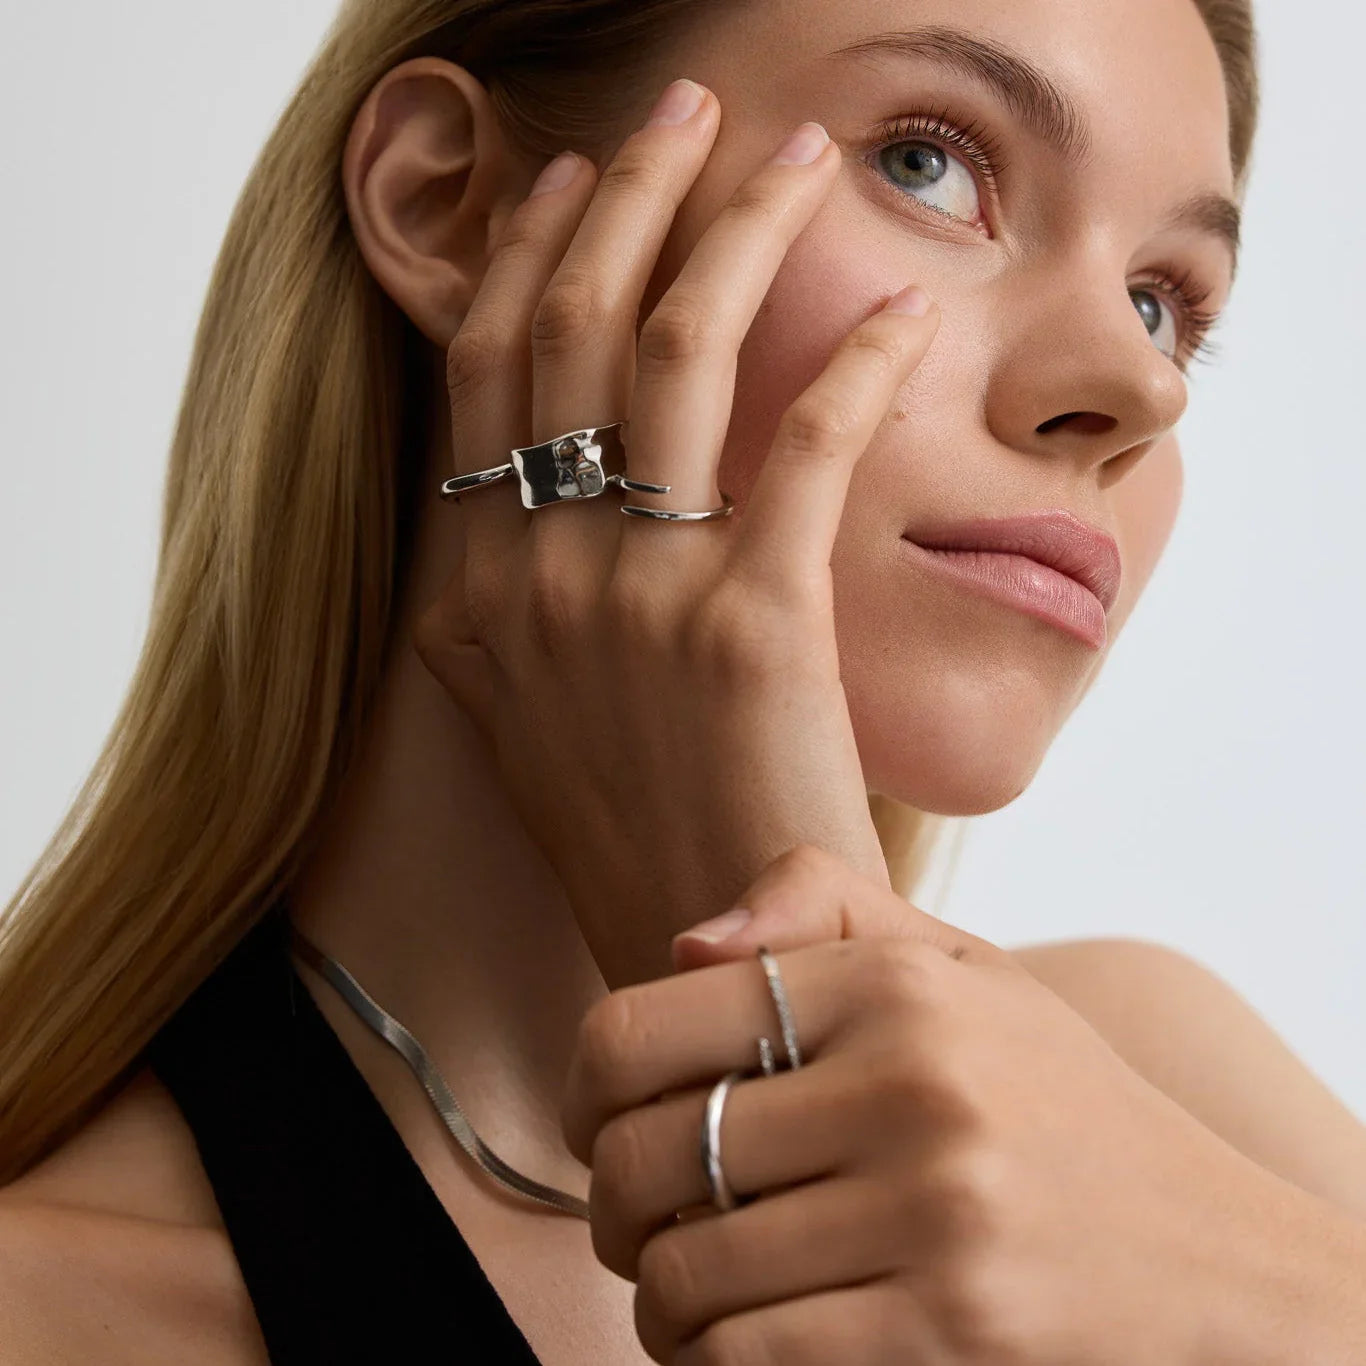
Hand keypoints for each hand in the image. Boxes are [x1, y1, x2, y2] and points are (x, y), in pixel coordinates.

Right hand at [413, 80, 940, 986]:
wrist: (703, 943)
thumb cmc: (633, 830)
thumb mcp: (533, 711)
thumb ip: (511, 601)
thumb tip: (522, 503)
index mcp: (475, 594)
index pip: (483, 370)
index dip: (529, 255)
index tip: (579, 180)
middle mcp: (537, 576)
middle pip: (566, 327)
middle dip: (630, 195)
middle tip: (690, 115)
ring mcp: (636, 597)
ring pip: (668, 351)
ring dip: (733, 231)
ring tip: (790, 159)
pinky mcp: (751, 623)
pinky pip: (804, 446)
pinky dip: (860, 362)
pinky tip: (905, 314)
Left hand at [564, 844, 1289, 1363]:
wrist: (1214, 1257)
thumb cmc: (1053, 1104)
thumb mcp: (963, 968)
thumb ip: (825, 909)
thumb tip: (683, 944)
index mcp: (893, 985)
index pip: (640, 1028)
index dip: (586, 1089)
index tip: (602, 1121)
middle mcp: (910, 1085)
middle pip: (642, 1160)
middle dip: (613, 1207)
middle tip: (644, 1220)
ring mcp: (932, 1214)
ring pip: (681, 1278)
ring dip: (659, 1298)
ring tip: (697, 1286)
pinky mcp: (948, 1331)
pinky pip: (742, 1360)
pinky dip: (710, 1361)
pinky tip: (744, 1339)